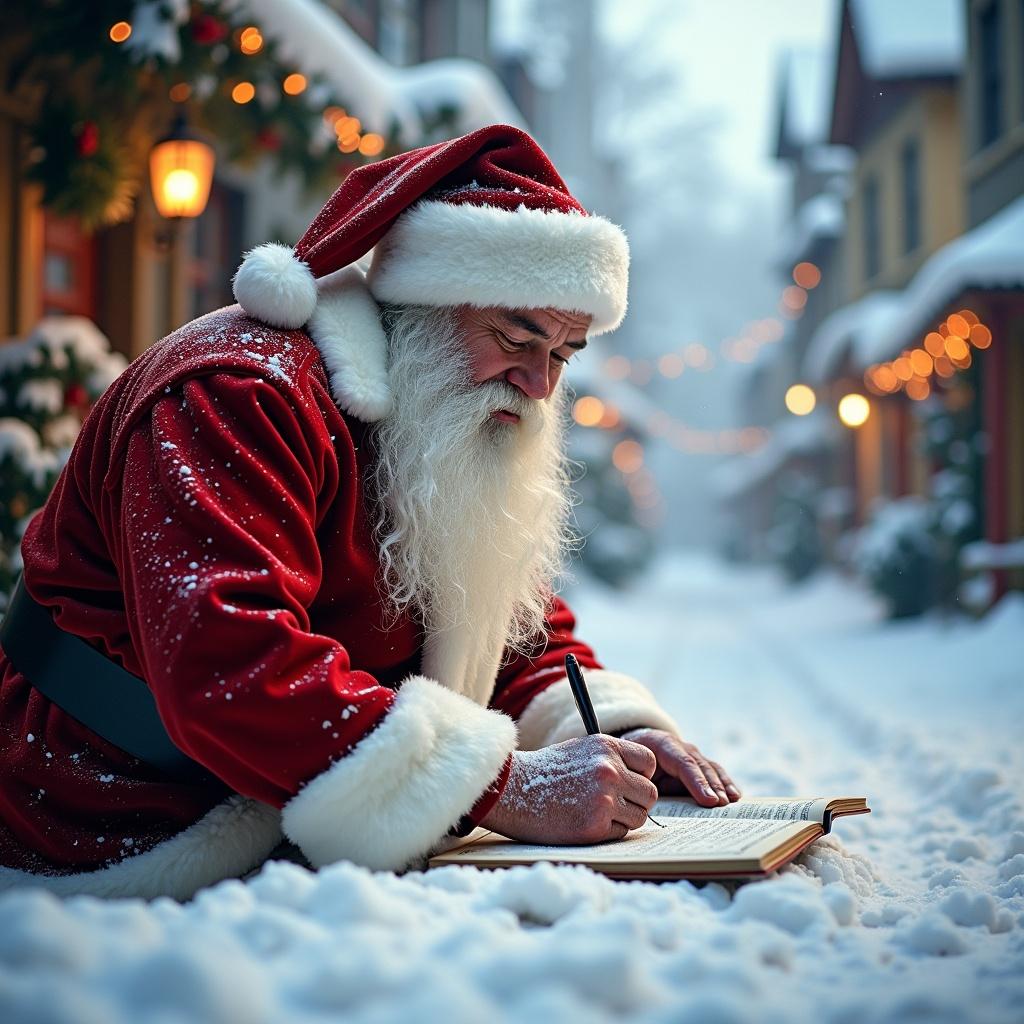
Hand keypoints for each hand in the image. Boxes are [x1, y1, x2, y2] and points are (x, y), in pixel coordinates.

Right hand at [478, 734, 658, 844]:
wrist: (511, 791)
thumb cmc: (544, 772)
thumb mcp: (580, 750)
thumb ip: (610, 758)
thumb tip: (641, 777)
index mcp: (606, 746)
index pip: (649, 763)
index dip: (641, 776)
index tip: (627, 783)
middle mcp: (609, 770)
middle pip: (649, 794)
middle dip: (635, 802)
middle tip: (613, 805)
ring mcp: (604, 798)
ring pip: (639, 817)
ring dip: (623, 820)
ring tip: (594, 813)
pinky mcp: (595, 825)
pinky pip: (620, 833)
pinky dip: (606, 832)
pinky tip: (583, 822)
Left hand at [619, 728, 739, 806]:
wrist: (635, 742)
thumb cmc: (631, 760)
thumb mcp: (630, 766)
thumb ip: (641, 782)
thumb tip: (651, 805)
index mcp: (662, 744)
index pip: (683, 763)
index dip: (697, 782)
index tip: (709, 800)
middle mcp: (681, 747)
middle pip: (700, 766)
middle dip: (712, 786)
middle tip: (722, 804)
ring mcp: (692, 754)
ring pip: (711, 768)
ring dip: (722, 785)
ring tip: (731, 801)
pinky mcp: (697, 764)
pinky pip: (714, 772)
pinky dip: (725, 783)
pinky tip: (735, 795)